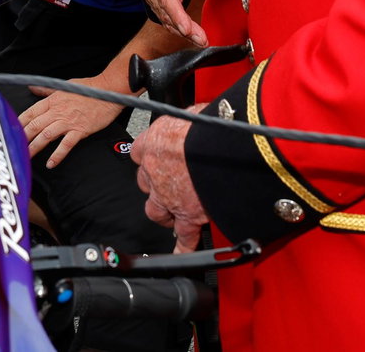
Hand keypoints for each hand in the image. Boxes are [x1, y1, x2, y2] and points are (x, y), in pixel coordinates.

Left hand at [20, 78, 122, 167]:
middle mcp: (58, 111)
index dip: (19, 123)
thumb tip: (32, 88)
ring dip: (35, 147)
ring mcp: (68, 121)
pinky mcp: (80, 130)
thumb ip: (46, 90)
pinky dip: (57, 155)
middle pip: (34, 125)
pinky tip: (51, 163)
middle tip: (14, 148)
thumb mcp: (64, 85)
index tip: (11, 132)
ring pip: (46, 135)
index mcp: (53, 100)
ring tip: (27, 157)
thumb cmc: (89, 88)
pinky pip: (66, 144)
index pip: (30, 113)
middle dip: (22, 138)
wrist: (109, 90)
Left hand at [133, 106, 209, 252]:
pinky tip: (182, 252)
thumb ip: (191, 119)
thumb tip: (201, 114)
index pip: (140, 152)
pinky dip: (183, 246)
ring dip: (162, 212)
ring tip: (170, 215)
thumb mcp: (196, 112)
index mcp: (155, 141)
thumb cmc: (212, 125)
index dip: (149, 156)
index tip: (155, 158)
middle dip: (154, 185)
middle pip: (145, 182)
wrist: (224, 148)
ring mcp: (168, 196)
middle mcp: (155, 170)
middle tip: (166, 185)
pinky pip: (184, 236)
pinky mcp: (187, 215)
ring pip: (155, 210)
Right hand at [139, 0, 205, 45]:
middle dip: (185, 30)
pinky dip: (180, 24)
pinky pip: (168, 15)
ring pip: (166, 18)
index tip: (187, 30)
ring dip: (184, 30)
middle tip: (202, 40)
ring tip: (201, 39)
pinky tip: (193, 33)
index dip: (177, 15)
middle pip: (166, 13)